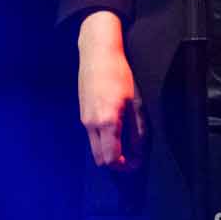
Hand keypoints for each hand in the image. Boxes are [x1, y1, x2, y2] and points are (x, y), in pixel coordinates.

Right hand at [78, 17, 145, 170]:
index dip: (126, 166)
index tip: (136, 163)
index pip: (112, 158)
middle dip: (115, 163)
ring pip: (94, 147)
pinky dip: (102, 139)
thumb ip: (136, 132)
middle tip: (131, 158)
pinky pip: (91, 135)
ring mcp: (84, 118)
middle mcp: (91, 123)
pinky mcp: (82, 112)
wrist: (97, 54)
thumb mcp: (134, 103)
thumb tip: (138, 153)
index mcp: (107, 122)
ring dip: (108, 151)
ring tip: (125, 141)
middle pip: (99, 158)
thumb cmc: (118, 74)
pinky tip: (114, 127)